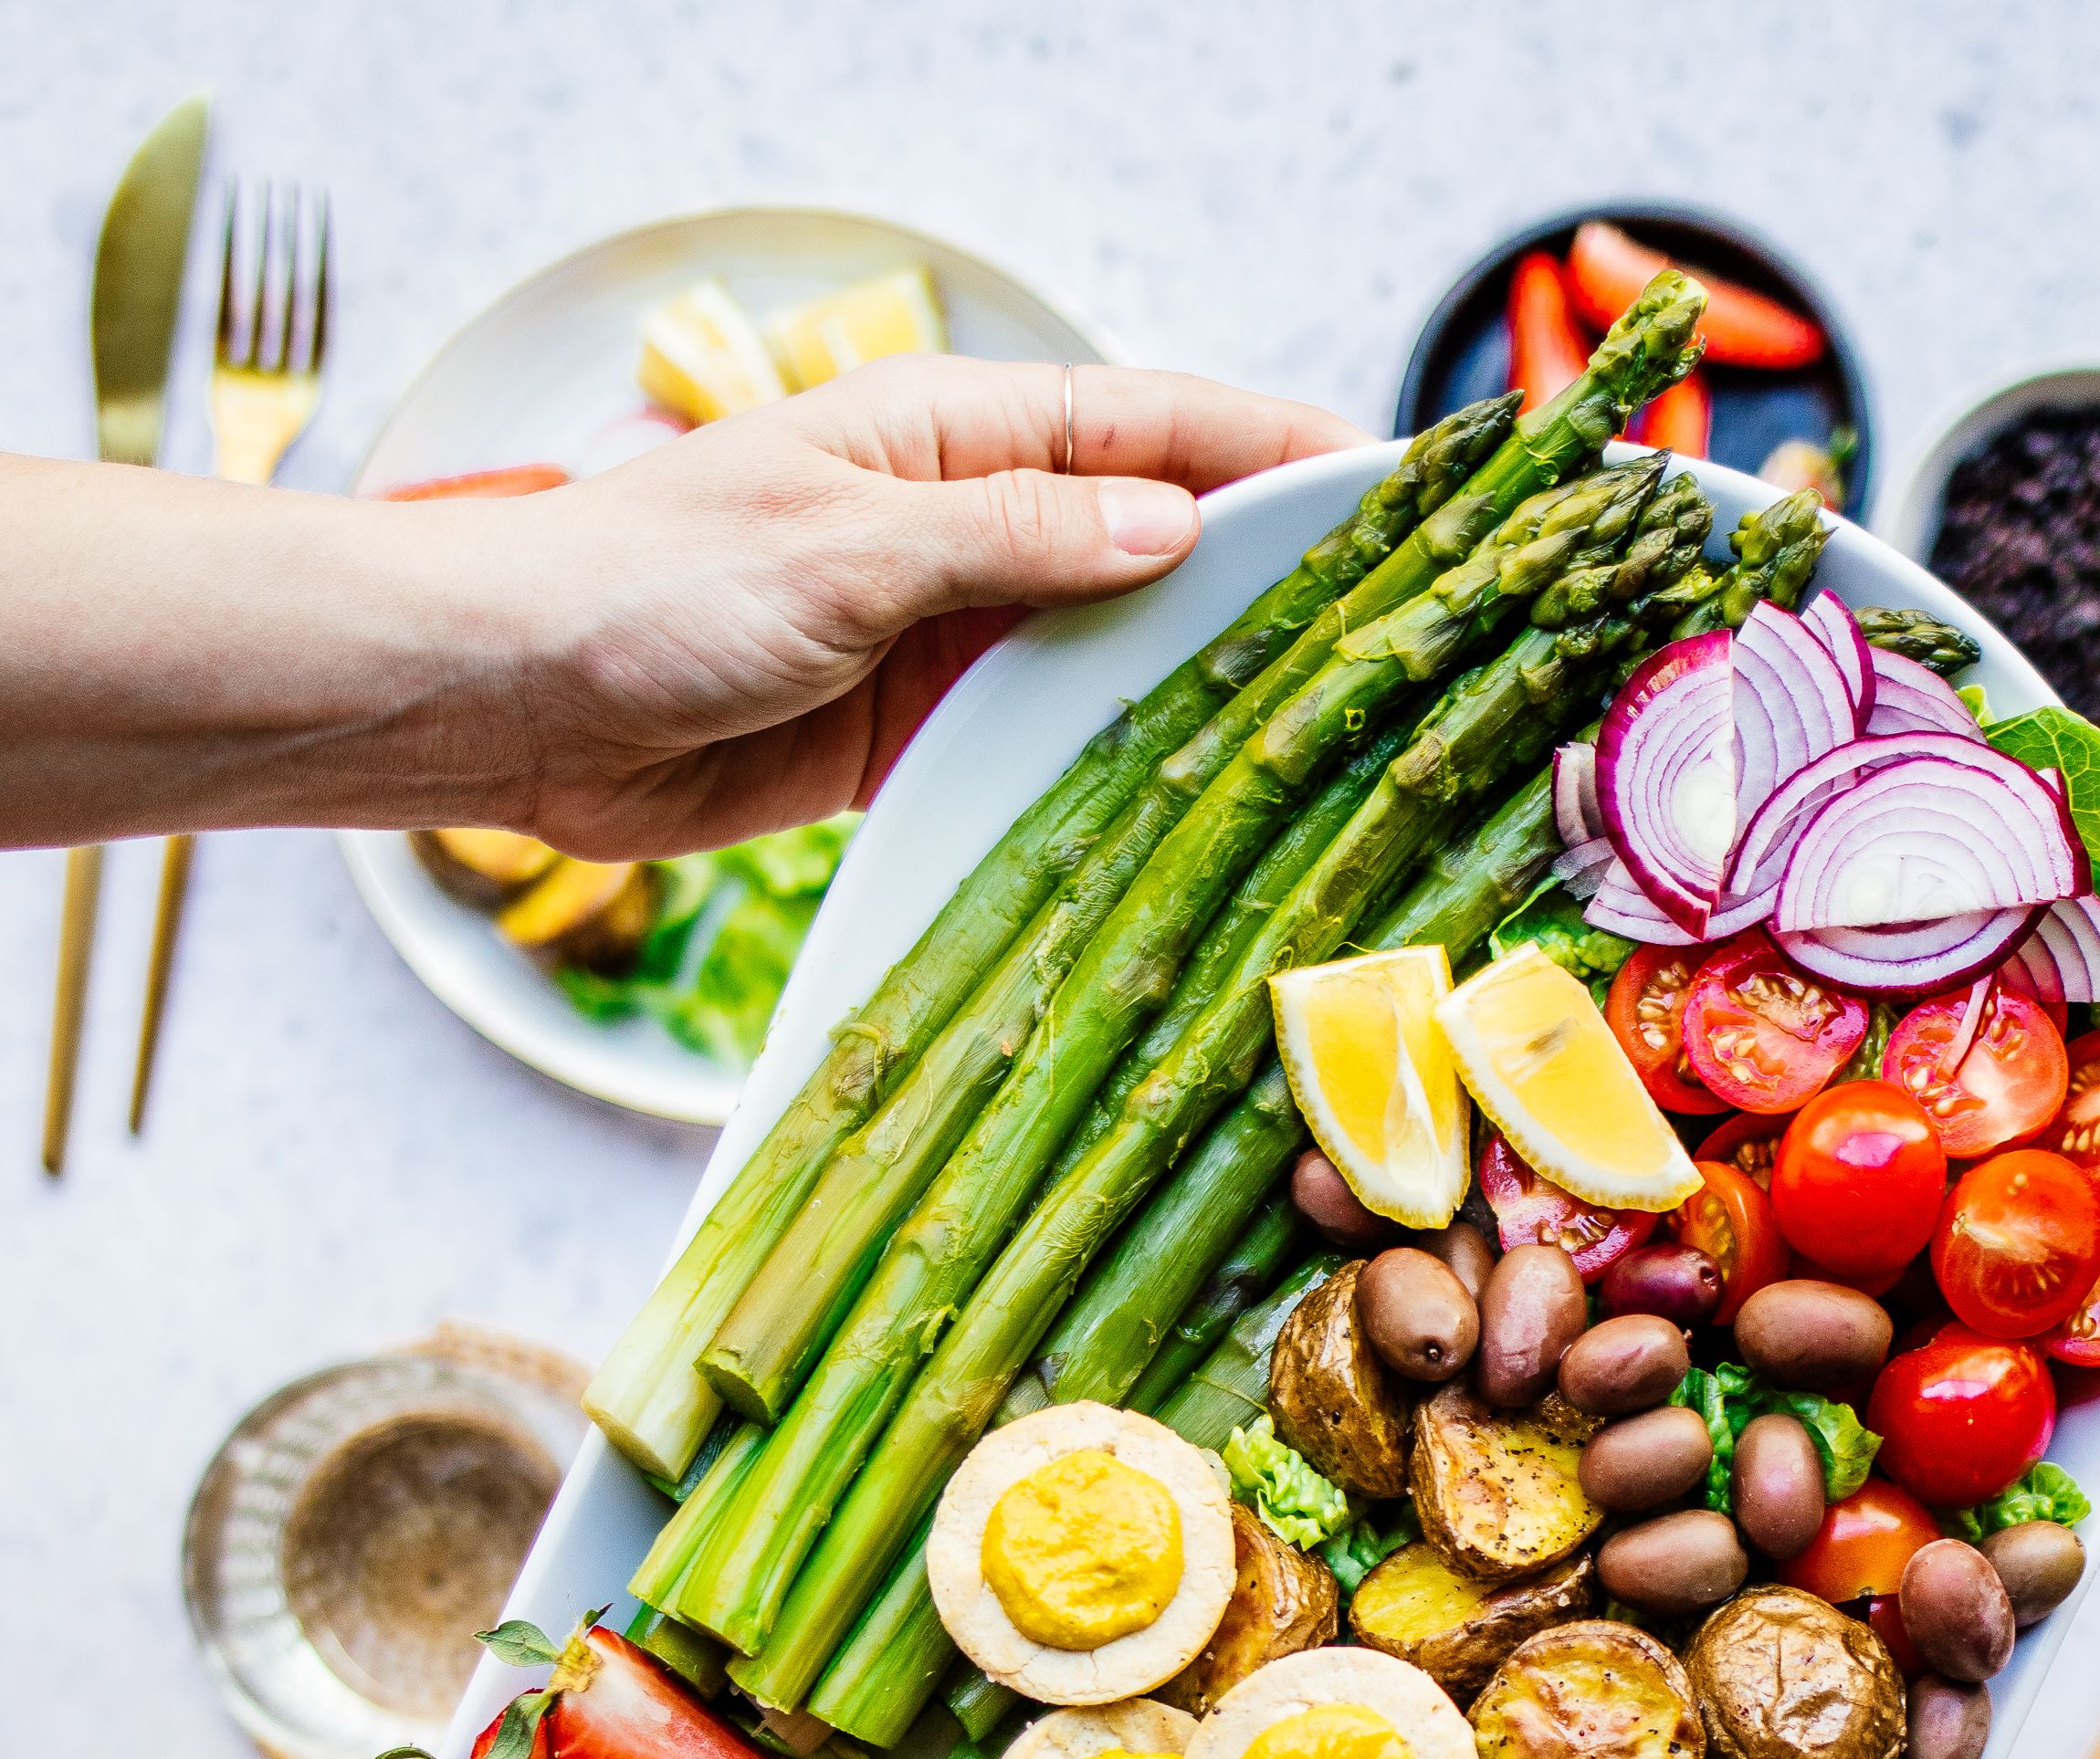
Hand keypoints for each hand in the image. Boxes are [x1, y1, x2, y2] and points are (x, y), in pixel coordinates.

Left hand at [435, 357, 1363, 857]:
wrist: (519, 702)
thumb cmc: (650, 587)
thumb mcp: (849, 548)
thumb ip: (1014, 541)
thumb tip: (1170, 529)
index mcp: (949, 436)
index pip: (1148, 425)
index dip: (1270, 445)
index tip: (1383, 478)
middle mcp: (960, 527)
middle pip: (1148, 540)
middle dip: (1258, 570)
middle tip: (1388, 623)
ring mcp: (942, 635)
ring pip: (1106, 650)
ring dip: (1192, 683)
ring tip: (1317, 721)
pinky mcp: (911, 736)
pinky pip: (1038, 743)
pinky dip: (1107, 767)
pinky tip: (1184, 800)